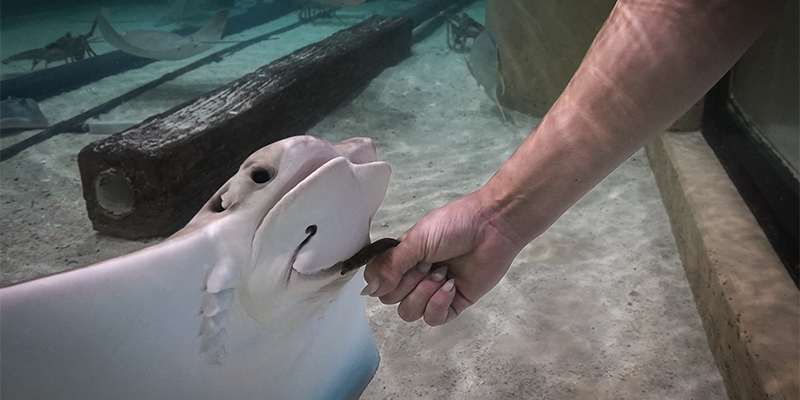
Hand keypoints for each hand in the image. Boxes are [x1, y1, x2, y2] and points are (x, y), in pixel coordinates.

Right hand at [363, 191, 524, 325]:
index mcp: (402, 258)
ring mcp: (433, 291)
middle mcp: (414, 276)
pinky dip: (439, 304)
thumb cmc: (455, 224)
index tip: (398, 266)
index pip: (378, 282)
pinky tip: (451, 285)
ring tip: (443, 272)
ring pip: (410, 312)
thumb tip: (368, 291)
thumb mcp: (416, 240)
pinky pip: (433, 318)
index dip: (384, 280)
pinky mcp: (453, 303)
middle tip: (429, 263)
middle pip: (392, 300)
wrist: (493, 227)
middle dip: (409, 282)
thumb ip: (389, 266)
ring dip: (424, 293)